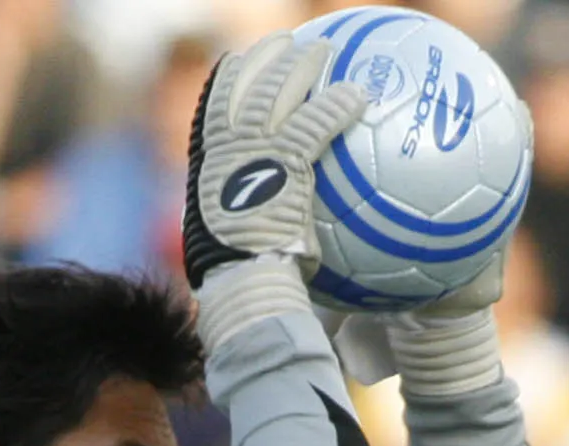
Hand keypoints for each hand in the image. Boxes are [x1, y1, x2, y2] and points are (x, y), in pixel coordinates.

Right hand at [183, 32, 367, 288]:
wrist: (245, 278)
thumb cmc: (246, 275)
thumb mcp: (241, 244)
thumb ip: (257, 222)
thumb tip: (284, 236)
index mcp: (209, 163)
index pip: (214, 107)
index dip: (229, 80)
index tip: (241, 62)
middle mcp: (226, 147)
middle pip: (246, 85)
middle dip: (268, 59)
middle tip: (289, 44)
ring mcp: (253, 149)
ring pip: (279, 90)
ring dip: (304, 65)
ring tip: (326, 49)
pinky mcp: (284, 158)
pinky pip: (317, 121)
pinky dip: (338, 104)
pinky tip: (359, 95)